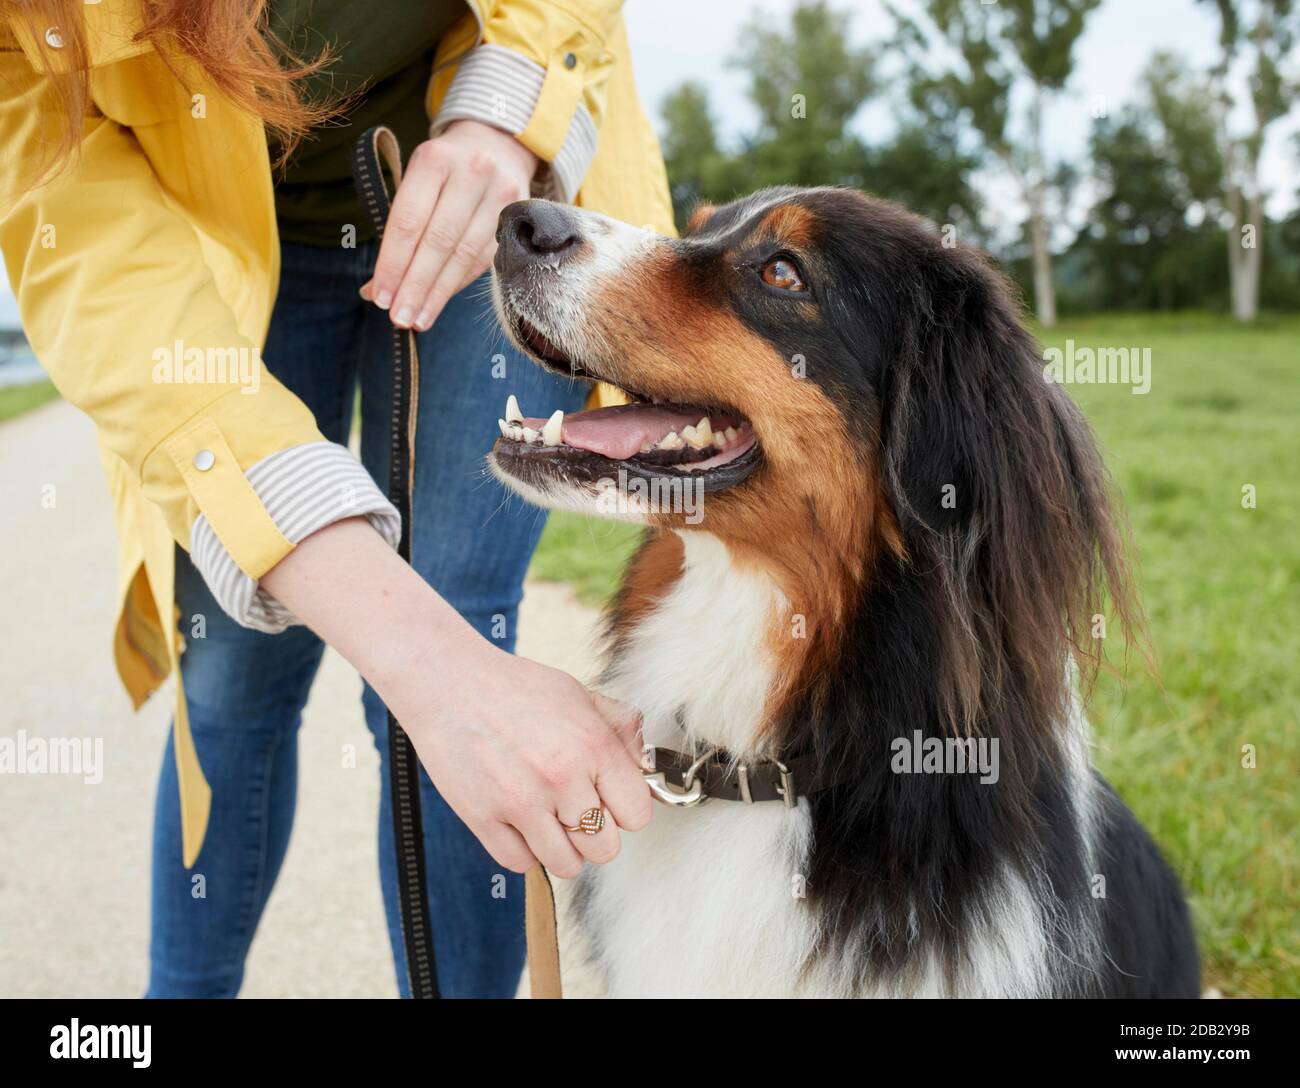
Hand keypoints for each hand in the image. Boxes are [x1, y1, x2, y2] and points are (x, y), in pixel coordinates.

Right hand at [261, 518, 652, 878]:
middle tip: (575, 807)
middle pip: (606, 849)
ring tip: (547, 816)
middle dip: (595, 832)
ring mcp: (521, 802)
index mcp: (593, 745)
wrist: (447, 681)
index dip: (625, 808)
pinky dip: (523, 849)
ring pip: (567, 865)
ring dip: (561, 846)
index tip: (608, 797)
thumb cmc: (515, 687)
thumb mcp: (579, 694)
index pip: (637, 814)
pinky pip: (521, 863)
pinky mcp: (483, 818)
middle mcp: (562, 777)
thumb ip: (620, 729)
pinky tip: (518, 820)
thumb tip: (645, 767)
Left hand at [362, 119, 539, 330]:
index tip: (380, 297)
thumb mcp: (416, 183)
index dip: (393, 263)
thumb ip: (398, 233)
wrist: (497, 144)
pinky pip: (483, 259)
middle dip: (416, 285)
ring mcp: (500, 194)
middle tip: (399, 318)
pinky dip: (457, 283)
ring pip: (464, 255)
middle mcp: (471, 172)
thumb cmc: (445, 171)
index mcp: (434, 159)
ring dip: (437, 293)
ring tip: (418, 319)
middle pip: (438, 241)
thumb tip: (375, 289)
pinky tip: (439, 301)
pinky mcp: (519, 215)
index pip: (409, 221)